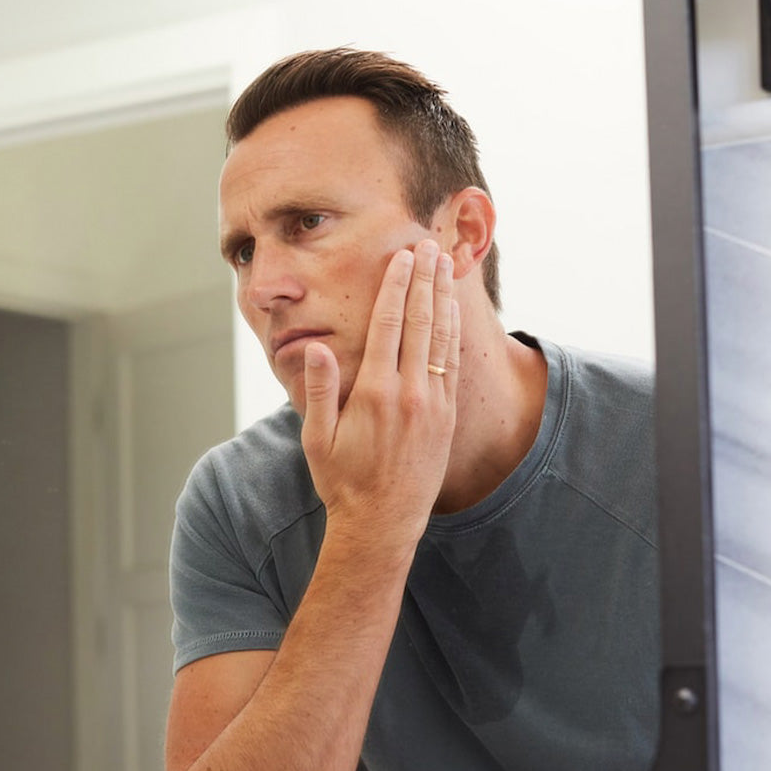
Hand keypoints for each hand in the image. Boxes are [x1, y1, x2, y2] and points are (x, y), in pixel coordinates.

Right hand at [300, 241, 459, 565]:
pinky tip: (453, 313)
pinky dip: (453, 332)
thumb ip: (319, 390)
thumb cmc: (343, 482)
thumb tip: (316, 348)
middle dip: (425, 279)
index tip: (402, 256)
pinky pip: (453, 364)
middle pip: (421, 321)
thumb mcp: (318, 439)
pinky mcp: (445, 418)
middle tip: (429, 245)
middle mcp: (410, 393)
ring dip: (444, 299)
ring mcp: (433, 405)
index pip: (389, 324)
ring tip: (446, 266)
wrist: (383, 525)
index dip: (397, 286)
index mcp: (375, 393)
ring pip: (442, 338)